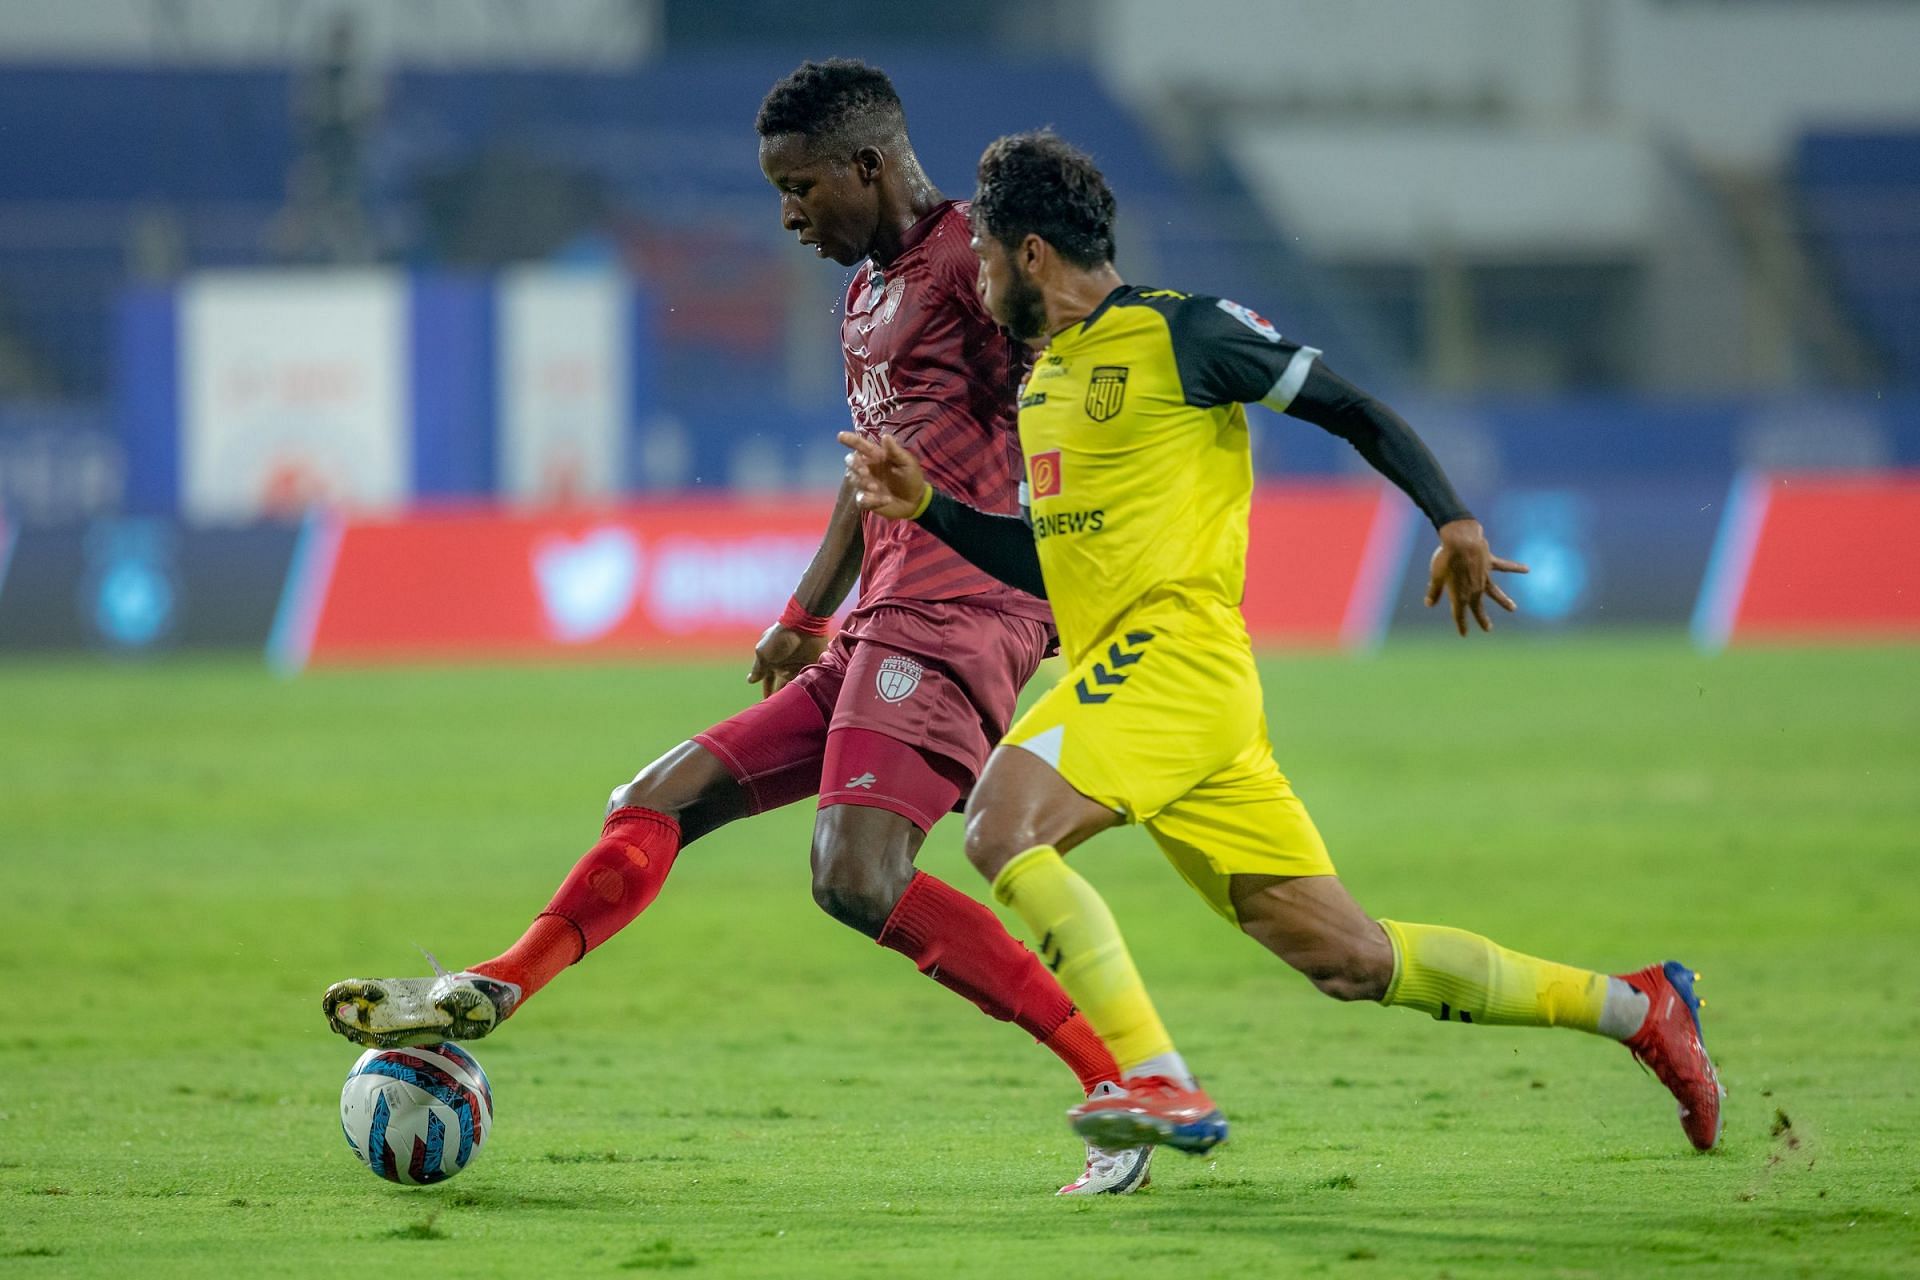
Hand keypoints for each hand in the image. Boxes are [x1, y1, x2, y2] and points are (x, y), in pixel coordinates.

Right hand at [746, 623, 828, 699]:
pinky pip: (810, 679)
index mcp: (772, 661)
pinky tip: (805, 699)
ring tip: (791, 707)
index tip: (766, 704)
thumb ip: (758, 668)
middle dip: (781, 696)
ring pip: (796, 684)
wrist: (803, 624)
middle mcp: (786, 665)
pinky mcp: (813, 665)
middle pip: (783, 684)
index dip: (767, 691)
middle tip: (779, 709)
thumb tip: (750, 681)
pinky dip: (807, 687)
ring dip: (793, 694)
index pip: (768, 680)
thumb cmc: (779, 638)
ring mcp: (800, 665)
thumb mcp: (763, 653)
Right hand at [838, 431, 926, 519]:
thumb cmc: (911, 477)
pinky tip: (885, 500)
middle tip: (864, 472)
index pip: (861, 446)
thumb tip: (885, 436)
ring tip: (876, 488)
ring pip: (854, 480)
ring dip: (863, 483)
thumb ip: (895, 451)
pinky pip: (861, 500)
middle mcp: (867, 468)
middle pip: (851, 462)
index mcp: (876, 456)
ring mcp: (866, 485)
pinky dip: (871, 500)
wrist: (916, 500)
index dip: (850, 440)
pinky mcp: (868, 500)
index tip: (841, 436)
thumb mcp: (907, 462)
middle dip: (854, 465)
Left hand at [1425, 519, 1527, 635]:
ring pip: (1495, 592)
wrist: (1461, 541)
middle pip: (1478, 607)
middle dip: (1482, 619)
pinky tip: (1526, 569)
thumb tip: (1429, 604)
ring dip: (1504, 601)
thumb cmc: (1445, 559)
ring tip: (1513, 608)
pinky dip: (1515, 568)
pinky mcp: (1490, 563)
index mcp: (1460, 595)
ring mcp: (1484, 577)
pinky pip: (1505, 567)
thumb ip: (1434, 592)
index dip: (1461, 625)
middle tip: (1488, 629)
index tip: (1464, 634)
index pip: (1460, 614)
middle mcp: (1475, 589)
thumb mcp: (1436, 576)